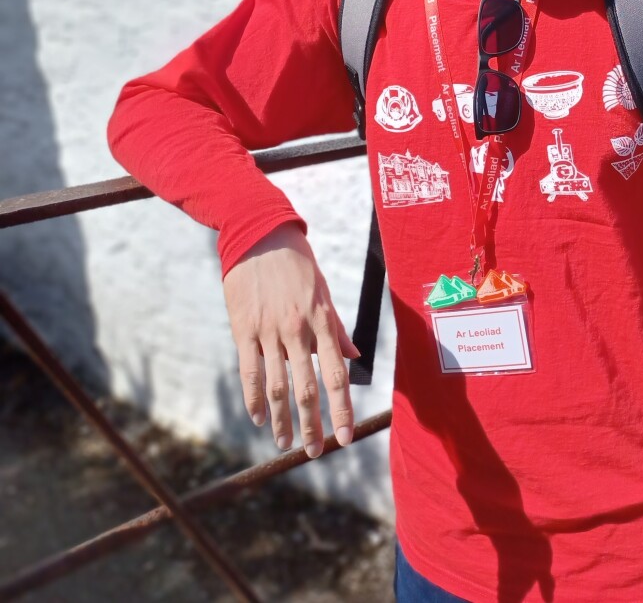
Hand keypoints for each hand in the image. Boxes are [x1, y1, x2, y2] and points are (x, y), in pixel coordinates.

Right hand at [222, 222, 359, 457]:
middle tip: (314, 452)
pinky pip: (249, 371)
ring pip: (277, 386)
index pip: (336, 374)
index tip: (344, 437)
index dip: (341, 409)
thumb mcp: (323, 290)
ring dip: (283, 419)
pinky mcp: (244, 329)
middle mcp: (297, 330)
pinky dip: (254, 399)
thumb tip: (353, 357)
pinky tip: (259, 418)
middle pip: (307, 388)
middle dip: (313, 424)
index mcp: (321, 320)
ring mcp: (269, 331)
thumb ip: (336, 328)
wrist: (259, 234)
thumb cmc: (296, 262)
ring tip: (286, 443)